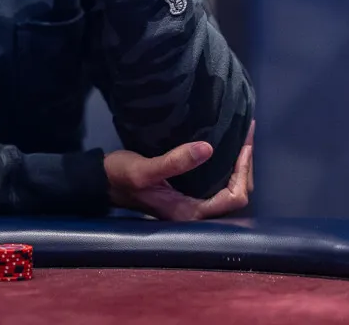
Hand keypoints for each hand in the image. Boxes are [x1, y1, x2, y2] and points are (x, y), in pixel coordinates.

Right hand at [104, 121, 253, 220]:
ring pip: (230, 189)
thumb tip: (208, 148)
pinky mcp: (189, 193)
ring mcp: (193, 204)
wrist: (102, 181)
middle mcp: (195, 213)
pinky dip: (228, 166)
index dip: (243, 171)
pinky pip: (219, 183)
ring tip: (241, 139)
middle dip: (246, 166)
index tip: (243, 144)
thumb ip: (175, 161)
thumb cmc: (121, 176)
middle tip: (246, 135)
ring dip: (238, 166)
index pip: (234, 198)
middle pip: (237, 195)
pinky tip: (225, 147)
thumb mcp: (144, 169)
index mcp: (189, 212)